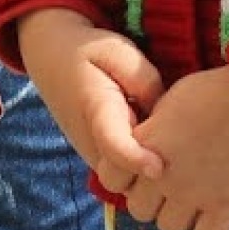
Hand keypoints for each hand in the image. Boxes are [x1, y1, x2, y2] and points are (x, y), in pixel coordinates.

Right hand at [20, 8, 165, 186]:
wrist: (51, 59)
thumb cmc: (89, 52)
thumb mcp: (118, 51)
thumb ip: (145, 83)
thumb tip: (166, 118)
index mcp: (96, 108)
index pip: (112, 144)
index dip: (135, 159)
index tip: (158, 169)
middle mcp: (91, 140)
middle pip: (125, 172)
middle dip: (151, 166)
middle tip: (177, 140)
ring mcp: (92, 154)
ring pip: (126, 178)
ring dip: (147, 166)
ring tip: (167, 136)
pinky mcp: (98, 160)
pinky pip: (125, 174)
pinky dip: (141, 164)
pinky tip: (154, 140)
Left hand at [119, 66, 228, 229]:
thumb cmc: (216, 90)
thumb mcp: (169, 101)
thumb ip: (151, 130)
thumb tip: (146, 148)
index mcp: (144, 145)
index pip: (110, 180)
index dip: (125, 176)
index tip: (143, 169)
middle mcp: (162, 175)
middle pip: (139, 210)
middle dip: (153, 199)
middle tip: (175, 184)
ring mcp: (194, 195)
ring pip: (169, 228)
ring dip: (180, 216)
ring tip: (198, 197)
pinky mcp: (226, 207)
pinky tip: (218, 214)